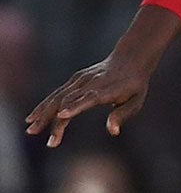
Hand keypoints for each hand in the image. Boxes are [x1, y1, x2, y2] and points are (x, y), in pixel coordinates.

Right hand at [25, 6, 180, 148]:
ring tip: (31, 129)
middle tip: (37, 133)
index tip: (62, 116)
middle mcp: (89, 84)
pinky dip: (44, 105)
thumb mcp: (136, 101)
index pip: (88, 99)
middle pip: (66, 100)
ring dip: (42, 113)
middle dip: (51, 117)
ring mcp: (79, 81)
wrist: (129, 59)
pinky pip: (57, 94)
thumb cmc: (135, 86)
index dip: (75, 107)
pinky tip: (34, 116)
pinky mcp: (74, 80)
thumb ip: (123, 115)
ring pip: (57, 97)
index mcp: (105, 90)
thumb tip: (113, 131)